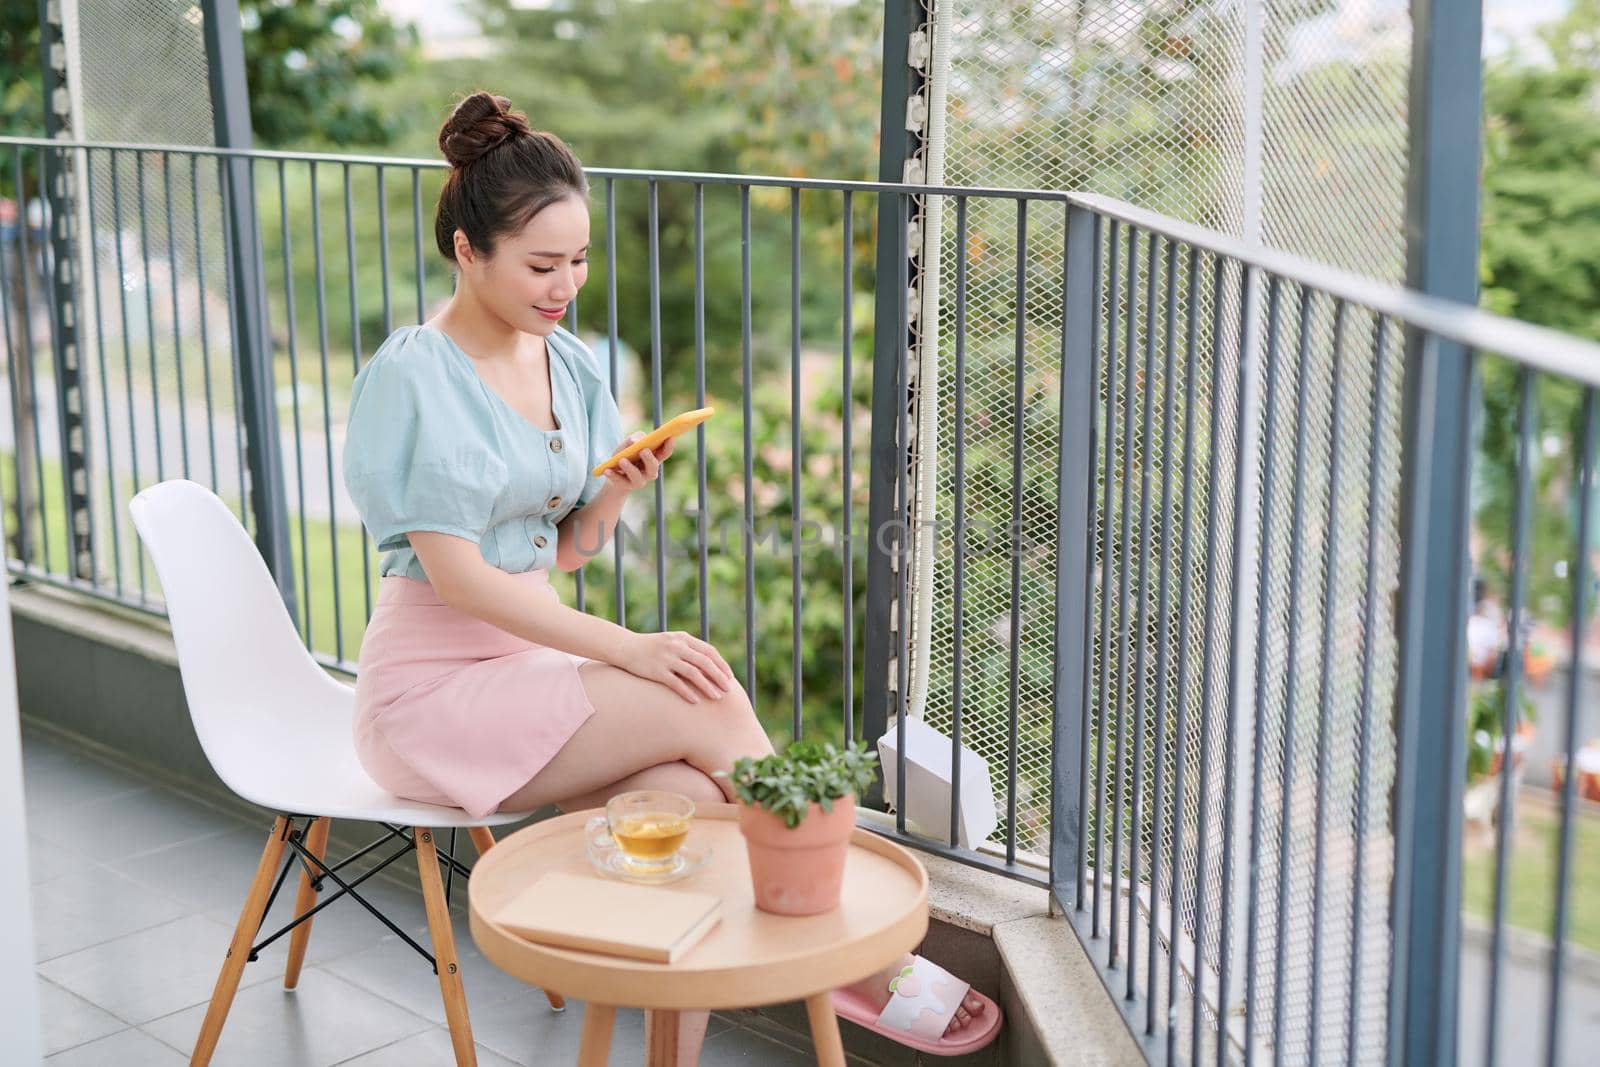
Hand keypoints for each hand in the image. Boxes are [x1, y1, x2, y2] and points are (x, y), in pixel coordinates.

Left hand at [601, 432, 673, 491]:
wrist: (612, 472)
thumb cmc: (625, 455)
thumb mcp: (628, 443)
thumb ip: (634, 438)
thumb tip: (635, 442)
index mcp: (654, 459)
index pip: (664, 453)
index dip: (669, 445)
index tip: (670, 436)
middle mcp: (650, 472)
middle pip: (653, 467)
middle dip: (649, 459)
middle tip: (644, 450)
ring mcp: (639, 481)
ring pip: (637, 477)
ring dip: (630, 468)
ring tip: (622, 461)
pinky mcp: (626, 487)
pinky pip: (620, 482)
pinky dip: (613, 475)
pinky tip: (607, 470)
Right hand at [620, 629, 736, 703]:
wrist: (625, 647)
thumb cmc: (652, 647)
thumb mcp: (672, 641)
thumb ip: (689, 648)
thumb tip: (709, 663)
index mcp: (683, 638)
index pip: (709, 651)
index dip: (721, 664)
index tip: (730, 677)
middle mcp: (677, 646)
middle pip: (704, 662)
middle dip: (719, 677)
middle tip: (728, 690)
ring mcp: (667, 658)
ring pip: (693, 673)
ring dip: (707, 686)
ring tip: (716, 697)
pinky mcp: (656, 671)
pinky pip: (676, 683)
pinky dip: (687, 692)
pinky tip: (696, 701)